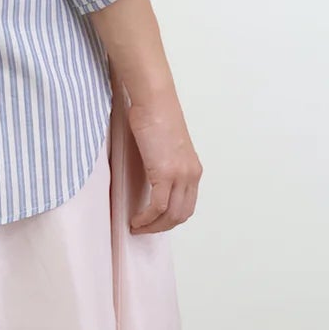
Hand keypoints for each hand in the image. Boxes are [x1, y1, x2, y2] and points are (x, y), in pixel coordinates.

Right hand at [124, 88, 201, 232]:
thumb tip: (150, 180)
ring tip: (137, 226)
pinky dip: (146, 217)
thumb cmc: (155, 115)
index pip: (187, 204)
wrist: (154, 100)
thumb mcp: (164, 146)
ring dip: (153, 226)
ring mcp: (180, 175)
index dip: (170, 218)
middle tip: (143, 228)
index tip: (153, 221)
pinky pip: (157, 206)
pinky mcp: (165, 174)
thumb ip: (163, 165)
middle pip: (181, 214)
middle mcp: (191, 175)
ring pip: (171, 215)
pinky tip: (135, 218)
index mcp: (193, 169)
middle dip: (161, 227)